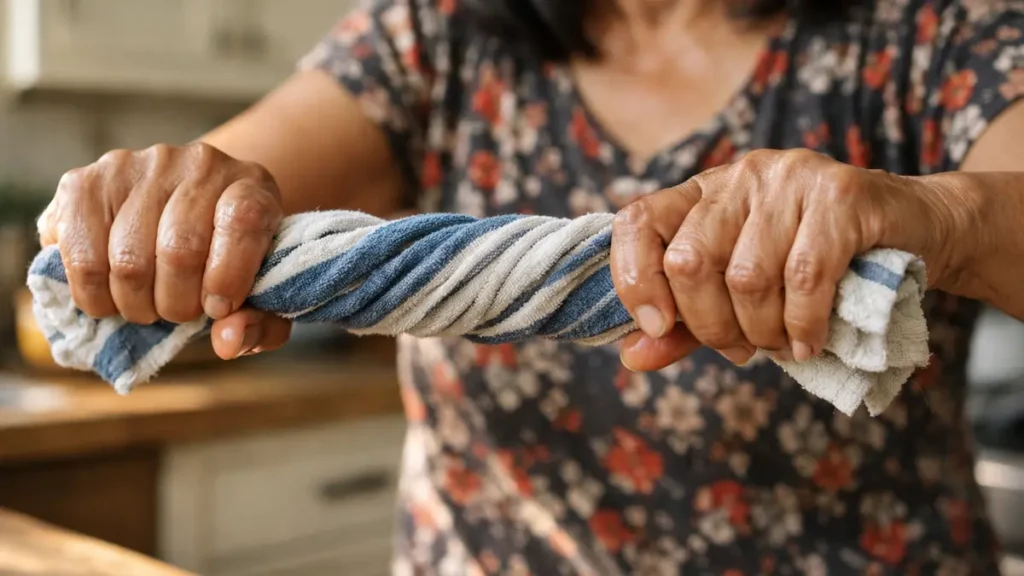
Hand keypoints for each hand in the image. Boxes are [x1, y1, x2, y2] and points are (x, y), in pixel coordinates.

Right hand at [37, 142, 292, 359]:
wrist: (183, 212)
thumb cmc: (230, 262)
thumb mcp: (262, 294)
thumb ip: (260, 323)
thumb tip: (227, 342)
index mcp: (251, 185)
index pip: (243, 220)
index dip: (228, 276)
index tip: (218, 309)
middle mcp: (196, 164)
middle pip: (179, 249)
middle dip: (176, 304)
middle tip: (177, 312)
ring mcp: (138, 166)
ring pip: (128, 258)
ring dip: (134, 304)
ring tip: (146, 304)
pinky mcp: (85, 181)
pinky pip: (79, 254)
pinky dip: (92, 292)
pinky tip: (109, 293)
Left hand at [611, 149, 946, 370]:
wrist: (912, 231)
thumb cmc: (816, 267)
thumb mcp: (738, 296)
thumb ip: (686, 324)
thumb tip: (633, 358)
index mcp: (702, 193)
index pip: (638, 221)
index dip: (634, 278)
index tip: (656, 327)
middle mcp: (739, 177)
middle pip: (690, 260)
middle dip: (711, 325)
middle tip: (741, 349)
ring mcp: (788, 178)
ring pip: (747, 277)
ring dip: (763, 331)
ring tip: (782, 344)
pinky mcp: (840, 193)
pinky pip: (804, 277)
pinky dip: (803, 325)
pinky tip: (810, 343)